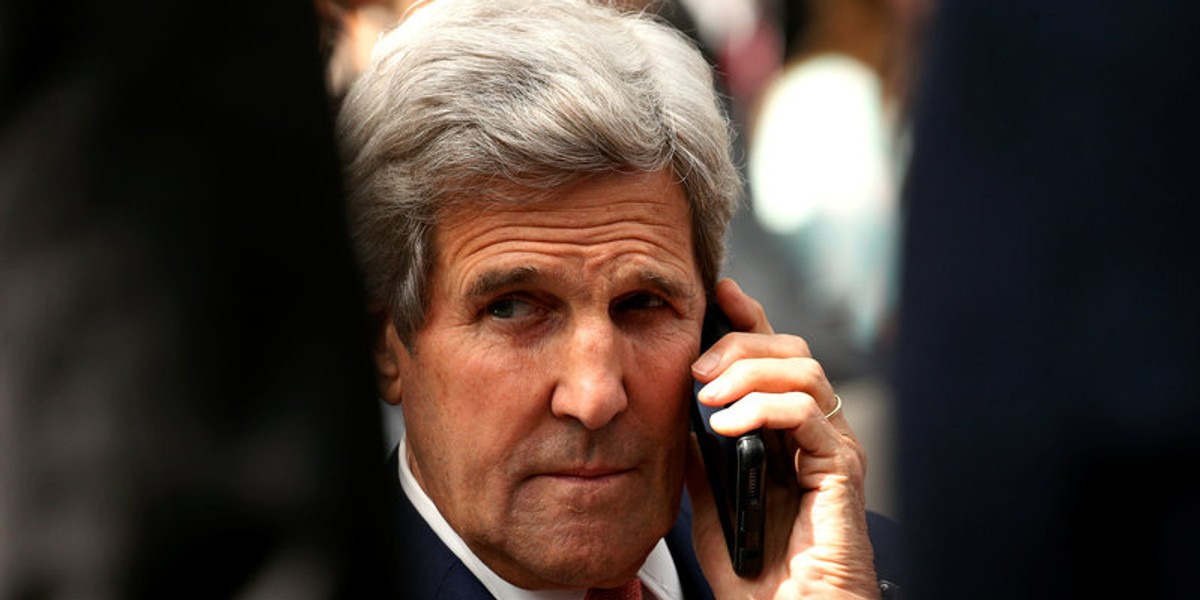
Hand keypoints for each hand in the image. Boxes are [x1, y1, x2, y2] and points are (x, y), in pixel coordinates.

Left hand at [687, 279, 878, 598]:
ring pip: (802, 370)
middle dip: (740, 344)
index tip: (716, 293)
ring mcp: (833, 448)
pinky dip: (763, 407)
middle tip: (697, 370)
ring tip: (707, 400)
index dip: (748, 318)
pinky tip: (726, 426)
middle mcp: (817, 432)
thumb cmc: (755, 570)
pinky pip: (809, 411)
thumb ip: (701, 453)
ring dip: (746, 373)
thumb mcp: (711, 499)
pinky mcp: (842, 470)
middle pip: (791, 349)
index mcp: (787, 432)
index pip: (774, 357)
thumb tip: (675, 409)